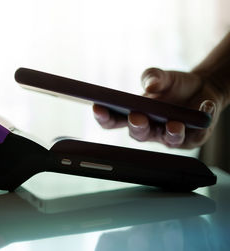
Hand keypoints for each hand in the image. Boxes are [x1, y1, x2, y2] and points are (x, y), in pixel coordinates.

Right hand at [93, 68, 223, 148]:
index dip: (103, 117)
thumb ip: (153, 76)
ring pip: (167, 140)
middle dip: (137, 127)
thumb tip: (151, 85)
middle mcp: (150, 130)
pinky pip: (197, 134)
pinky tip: (206, 106)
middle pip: (138, 134)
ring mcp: (170, 137)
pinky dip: (202, 118)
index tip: (98, 107)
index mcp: (134, 115)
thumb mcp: (162, 76)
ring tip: (174, 124)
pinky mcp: (193, 139)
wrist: (203, 89)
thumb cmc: (174, 86)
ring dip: (170, 133)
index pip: (113, 121)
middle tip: (136, 117)